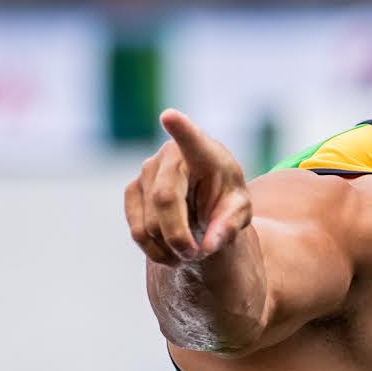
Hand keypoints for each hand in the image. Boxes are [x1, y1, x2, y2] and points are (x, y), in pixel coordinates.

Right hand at [123, 109, 252, 265]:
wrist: (204, 200)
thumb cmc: (226, 199)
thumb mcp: (239, 213)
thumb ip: (229, 226)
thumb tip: (208, 245)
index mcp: (205, 153)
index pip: (191, 139)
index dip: (180, 129)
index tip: (170, 116)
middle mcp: (170, 155)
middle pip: (164, 200)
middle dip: (179, 236)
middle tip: (196, 254)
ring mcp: (146, 170)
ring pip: (149, 222)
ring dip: (170, 247)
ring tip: (189, 251)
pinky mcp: (132, 190)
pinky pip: (137, 231)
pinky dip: (155, 250)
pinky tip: (171, 252)